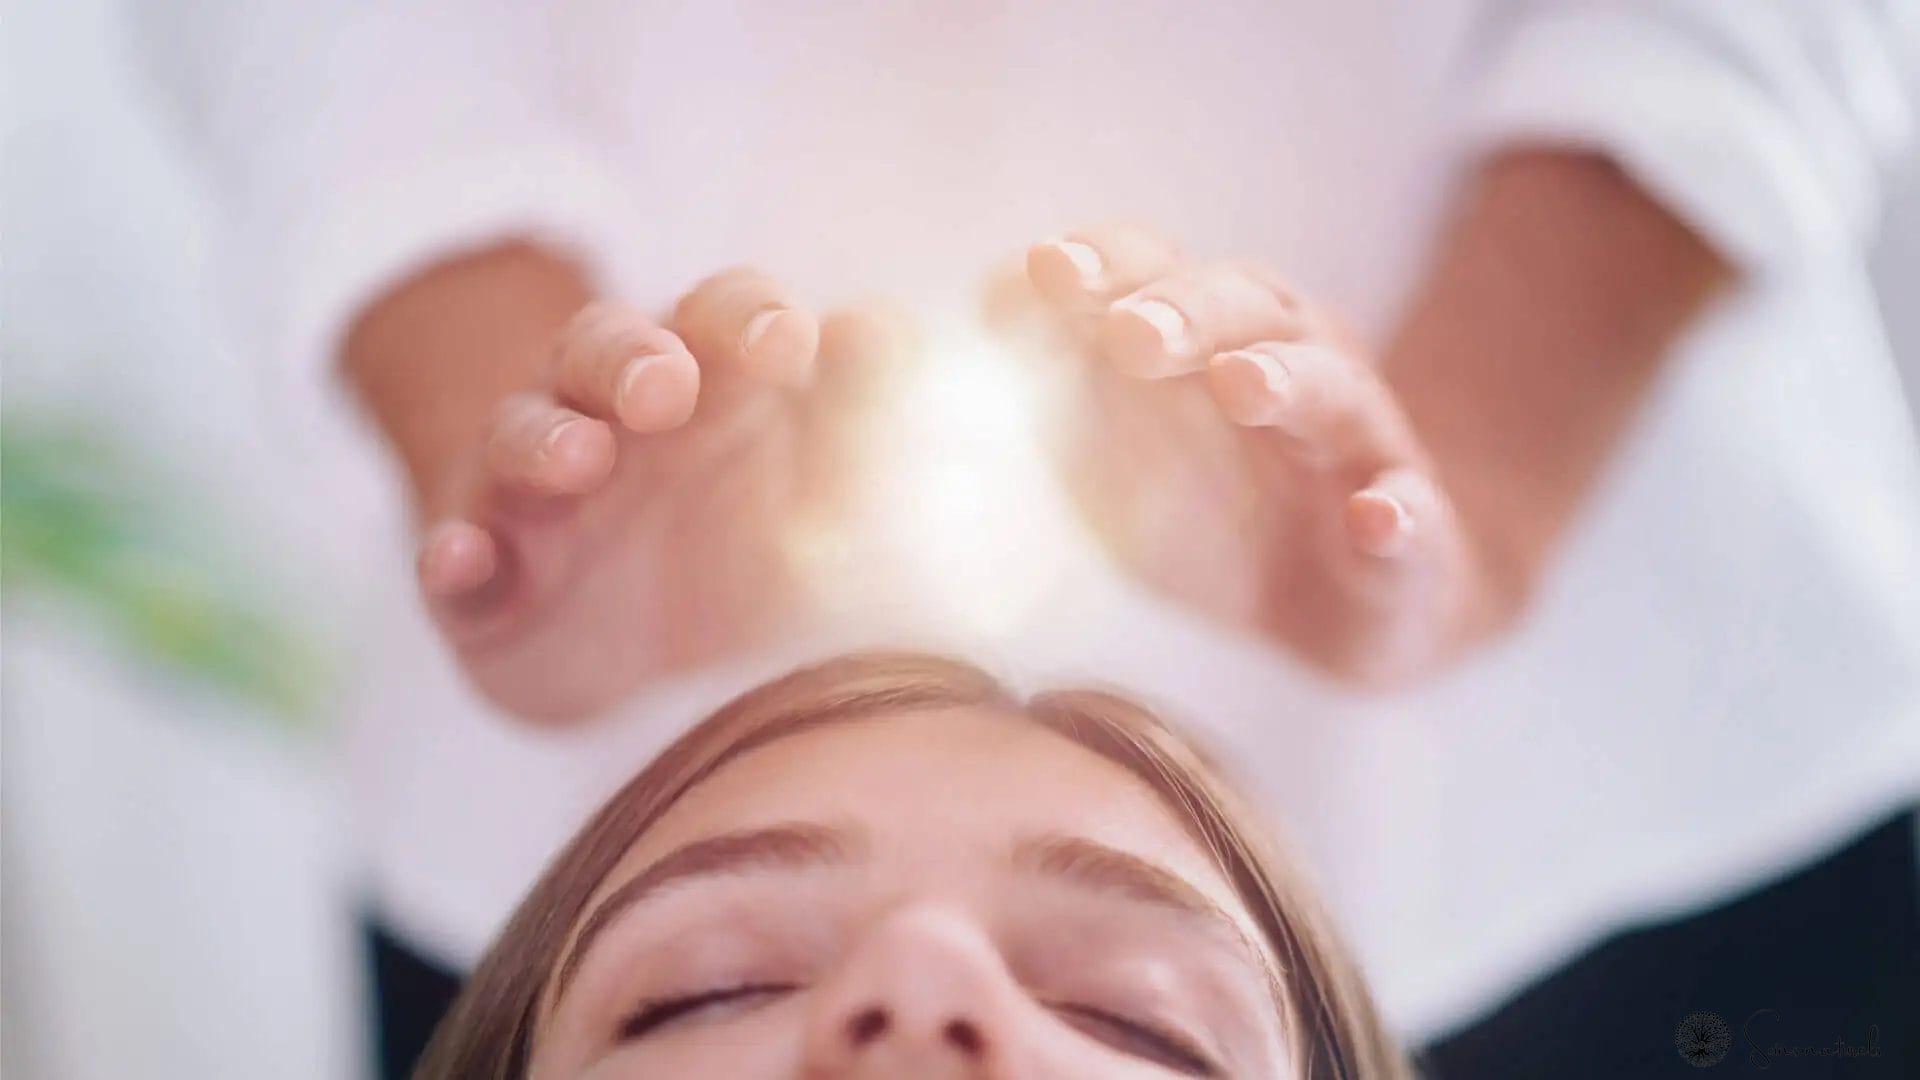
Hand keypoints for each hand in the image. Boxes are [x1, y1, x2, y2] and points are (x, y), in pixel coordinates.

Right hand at [404, 268, 889, 721]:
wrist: (631, 654)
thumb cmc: (737, 540)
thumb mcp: (815, 484)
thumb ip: (857, 413)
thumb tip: (884, 329)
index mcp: (703, 382)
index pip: (719, 317)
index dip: (747, 317)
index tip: (790, 342)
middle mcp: (606, 417)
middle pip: (603, 351)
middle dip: (631, 360)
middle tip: (667, 387)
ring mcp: (531, 497)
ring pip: (520, 438)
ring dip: (542, 440)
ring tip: (576, 458)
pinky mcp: (479, 584)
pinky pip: (452, 557)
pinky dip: (453, 556)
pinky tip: (461, 560)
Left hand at [1005, 224, 1504, 684]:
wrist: (1355, 608)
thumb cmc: (1218, 512)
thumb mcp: (1114, 454)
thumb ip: (1048, 389)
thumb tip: (953, 319)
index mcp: (1211, 336)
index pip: (1155, 270)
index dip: (1105, 263)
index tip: (1042, 271)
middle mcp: (1293, 363)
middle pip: (1244, 308)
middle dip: (1184, 311)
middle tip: (1128, 332)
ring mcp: (1359, 445)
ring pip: (1332, 388)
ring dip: (1285, 379)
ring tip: (1238, 385)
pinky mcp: (1411, 535)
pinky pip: (1412, 517)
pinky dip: (1397, 515)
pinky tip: (1376, 517)